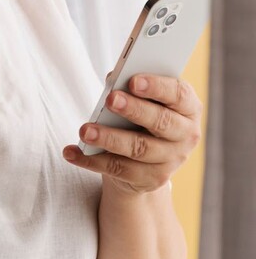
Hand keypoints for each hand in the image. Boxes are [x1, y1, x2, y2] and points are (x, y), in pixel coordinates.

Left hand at [62, 74, 202, 195]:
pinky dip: (91, 160)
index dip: (158, 87)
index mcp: (188, 108)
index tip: (133, 80)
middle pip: (161, 122)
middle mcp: (186, 135)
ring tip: (84, 130)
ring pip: (138, 148)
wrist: (146, 159)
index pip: (179, 95)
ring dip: (109, 138)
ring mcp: (171, 160)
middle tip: (111, 100)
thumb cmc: (142, 115)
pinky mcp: (151, 179)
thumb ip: (131, 87)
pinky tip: (71, 152)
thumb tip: (113, 79)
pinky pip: (118, 169)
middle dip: (134, 110)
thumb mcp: (143, 99)